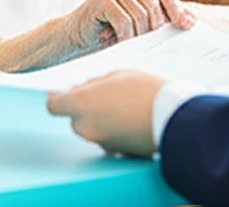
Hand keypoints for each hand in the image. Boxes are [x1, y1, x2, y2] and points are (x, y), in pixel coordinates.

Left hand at [46, 70, 165, 156]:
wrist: (174, 117)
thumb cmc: (147, 91)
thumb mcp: (118, 75)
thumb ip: (95, 83)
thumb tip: (84, 87)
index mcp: (81, 103)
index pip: (54, 105)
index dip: (60, 98)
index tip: (68, 93)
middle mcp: (86, 126)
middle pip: (75, 118)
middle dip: (86, 108)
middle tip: (106, 96)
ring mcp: (101, 142)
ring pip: (92, 129)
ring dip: (101, 120)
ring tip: (124, 107)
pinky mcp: (116, 153)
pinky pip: (108, 139)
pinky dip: (114, 132)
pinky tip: (131, 120)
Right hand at [64, 0, 195, 54]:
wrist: (71, 38)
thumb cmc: (105, 33)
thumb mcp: (134, 24)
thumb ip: (154, 18)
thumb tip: (188, 22)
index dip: (177, 8)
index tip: (189, 25)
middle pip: (154, 4)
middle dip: (156, 28)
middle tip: (151, 46)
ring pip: (141, 14)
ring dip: (139, 35)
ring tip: (131, 46)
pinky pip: (125, 20)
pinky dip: (127, 36)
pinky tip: (122, 44)